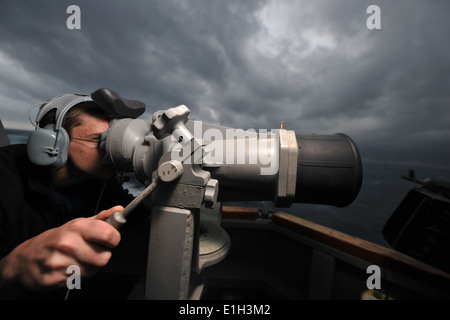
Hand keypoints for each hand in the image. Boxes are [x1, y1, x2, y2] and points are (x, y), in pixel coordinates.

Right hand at [0, 205, 122, 293]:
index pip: (109, 235)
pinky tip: (68, 268)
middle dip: (101, 256)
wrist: (26, 258)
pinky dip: (76, 276)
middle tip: (90, 251)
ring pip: (93, 271)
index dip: (113, 239)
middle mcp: (68, 244)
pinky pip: (79, 280)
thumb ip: (101, 219)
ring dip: (89, 267)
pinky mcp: (54, 279)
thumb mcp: (77, 224)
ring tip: (77, 259)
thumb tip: (119, 211)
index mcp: (76, 228)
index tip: (109, 239)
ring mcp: (60, 262)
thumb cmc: (55, 239)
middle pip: (104, 258)